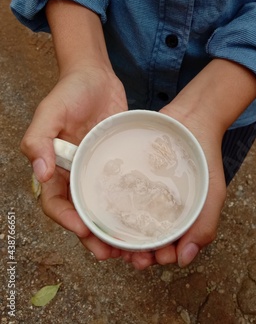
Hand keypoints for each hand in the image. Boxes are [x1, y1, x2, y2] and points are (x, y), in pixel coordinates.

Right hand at [21, 65, 127, 259]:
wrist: (96, 76)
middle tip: (111, 252)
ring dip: (114, 230)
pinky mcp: (117, 165)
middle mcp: (75, 175)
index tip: (83, 230)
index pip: (55, 204)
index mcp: (55, 168)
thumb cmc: (69, 91)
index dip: (66, 221)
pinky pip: (123, 192)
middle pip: (82, 214)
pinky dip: (130, 209)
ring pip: (104, 209)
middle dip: (93, 237)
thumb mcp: (50, 110)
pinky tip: (145, 218)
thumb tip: (40, 173)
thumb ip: (38, 138)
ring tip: (132, 247)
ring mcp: (97, 171)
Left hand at [127, 59, 255, 269]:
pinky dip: (113, 203)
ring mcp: (143, 190)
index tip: (151, 259)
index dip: (157, 256)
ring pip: (127, 217)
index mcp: (178, 217)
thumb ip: (203, 226)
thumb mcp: (212, 195)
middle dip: (135, 250)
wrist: (192, 118)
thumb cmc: (206, 158)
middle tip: (129, 254)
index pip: (165, 246)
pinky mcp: (131, 174)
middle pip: (142, 236)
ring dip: (120, 233)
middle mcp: (157, 207)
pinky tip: (105, 208)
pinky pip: (119, 192)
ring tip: (114, 239)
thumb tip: (184, 260)